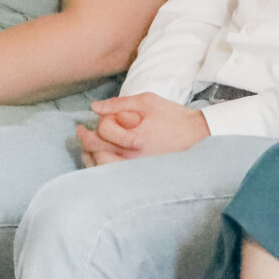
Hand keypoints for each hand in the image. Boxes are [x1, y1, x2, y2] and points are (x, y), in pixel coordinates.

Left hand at [79, 93, 209, 165]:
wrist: (198, 137)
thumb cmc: (174, 118)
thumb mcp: (148, 102)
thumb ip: (119, 103)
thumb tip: (95, 107)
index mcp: (133, 138)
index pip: (102, 130)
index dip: (98, 122)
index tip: (97, 118)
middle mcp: (131, 158)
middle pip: (95, 150)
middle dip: (84, 138)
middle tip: (81, 131)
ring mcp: (133, 170)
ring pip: (99, 167)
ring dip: (89, 156)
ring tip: (86, 148)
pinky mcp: (138, 176)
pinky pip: (111, 176)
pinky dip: (100, 168)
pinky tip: (99, 161)